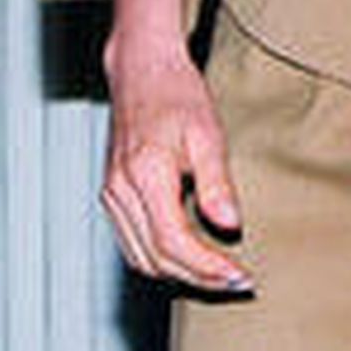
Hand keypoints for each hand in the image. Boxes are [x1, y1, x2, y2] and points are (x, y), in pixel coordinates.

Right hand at [101, 33, 250, 291]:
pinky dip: (160, 259)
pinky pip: (132, 243)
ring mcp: (112, 195)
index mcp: (145, 175)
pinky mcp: (112, 195)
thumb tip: (230, 224)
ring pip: (140, 257)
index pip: (173, 241)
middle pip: (155, 258)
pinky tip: (189, 256)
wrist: (142, 69)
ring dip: (178, 274)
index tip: (238, 274)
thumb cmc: (177, 92)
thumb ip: (216, 181)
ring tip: (218, 275)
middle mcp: (121, 191)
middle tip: (236, 281)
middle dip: (196, 277)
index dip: (206, 266)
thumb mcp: (207, 131)